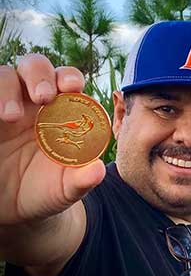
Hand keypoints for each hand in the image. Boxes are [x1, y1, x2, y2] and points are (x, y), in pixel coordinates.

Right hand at [0, 54, 105, 225]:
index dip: (69, 78)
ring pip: (5, 76)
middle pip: (36, 67)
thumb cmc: (46, 190)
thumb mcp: (65, 189)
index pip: (67, 82)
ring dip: (8, 89)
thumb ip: (81, 179)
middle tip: (43, 98)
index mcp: (61, 112)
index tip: (72, 87)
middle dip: (40, 75)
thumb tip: (97, 171)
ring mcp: (6, 107)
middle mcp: (32, 103)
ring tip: (10, 116)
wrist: (13, 208)